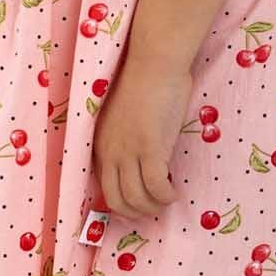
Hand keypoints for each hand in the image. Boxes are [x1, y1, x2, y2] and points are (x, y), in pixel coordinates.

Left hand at [92, 52, 194, 217]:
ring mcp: (128, 151)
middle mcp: (110, 151)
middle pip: (116, 200)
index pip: (103, 188)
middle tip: (155, 209)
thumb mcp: (125, 117)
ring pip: (136, 198)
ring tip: (168, 200)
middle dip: (136, 212)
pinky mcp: (150, 148)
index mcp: (101, 144)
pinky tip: (175, 192)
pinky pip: (156, 186)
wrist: (154, 62)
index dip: (122, 203)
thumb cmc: (145, 82)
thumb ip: (127, 139)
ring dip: (154, 207)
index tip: (140, 203)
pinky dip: (166, 196)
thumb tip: (142, 158)